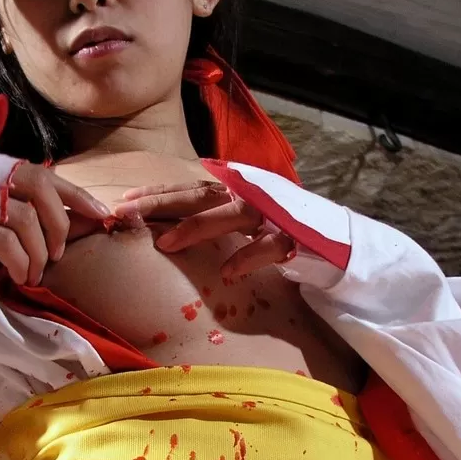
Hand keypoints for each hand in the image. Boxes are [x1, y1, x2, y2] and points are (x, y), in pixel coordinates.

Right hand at [0, 149, 110, 303]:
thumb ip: (19, 206)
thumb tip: (77, 216)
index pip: (40, 172)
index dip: (74, 194)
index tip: (100, 214)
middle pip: (38, 186)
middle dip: (59, 223)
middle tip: (59, 253)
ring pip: (26, 218)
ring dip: (39, 252)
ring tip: (35, 272)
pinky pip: (4, 242)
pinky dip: (20, 262)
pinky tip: (19, 275)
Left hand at [115, 179, 294, 280]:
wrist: (335, 241)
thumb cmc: (282, 230)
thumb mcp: (243, 220)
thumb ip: (214, 217)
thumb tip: (170, 227)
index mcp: (237, 191)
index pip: (192, 188)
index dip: (159, 192)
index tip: (125, 200)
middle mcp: (252, 196)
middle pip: (202, 196)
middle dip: (163, 203)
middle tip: (128, 213)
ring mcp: (273, 214)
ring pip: (232, 214)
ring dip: (198, 227)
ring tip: (166, 243)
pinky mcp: (295, 237)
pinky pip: (269, 245)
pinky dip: (248, 256)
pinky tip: (228, 272)